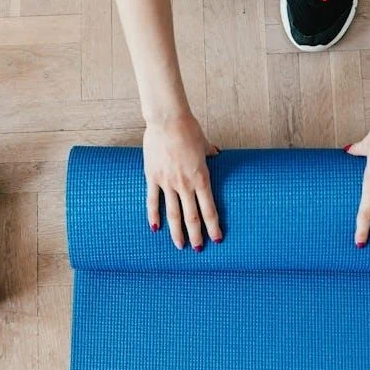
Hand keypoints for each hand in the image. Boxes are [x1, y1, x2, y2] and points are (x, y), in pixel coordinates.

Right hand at [143, 112, 221, 249]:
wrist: (167, 120)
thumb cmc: (188, 129)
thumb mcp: (204, 143)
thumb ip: (209, 152)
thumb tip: (216, 153)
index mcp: (201, 178)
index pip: (209, 209)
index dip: (213, 226)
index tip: (217, 239)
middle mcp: (185, 184)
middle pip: (192, 216)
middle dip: (196, 235)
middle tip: (199, 249)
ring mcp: (168, 182)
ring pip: (173, 213)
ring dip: (177, 232)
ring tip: (180, 246)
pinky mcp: (153, 177)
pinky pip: (153, 200)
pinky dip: (154, 216)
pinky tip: (155, 228)